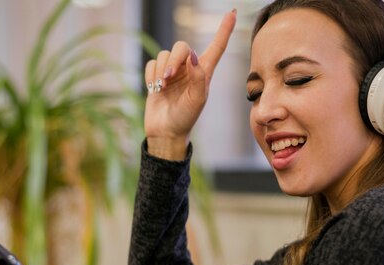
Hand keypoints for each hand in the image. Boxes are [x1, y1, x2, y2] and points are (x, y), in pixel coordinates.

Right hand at [144, 9, 236, 159]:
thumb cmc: (185, 118)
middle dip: (173, 60)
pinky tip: (155, 88)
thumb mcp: (197, 100)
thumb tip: (193, 56)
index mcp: (204, 73)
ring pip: (164, 54)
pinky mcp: (156, 76)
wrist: (165, 132)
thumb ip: (198, 78)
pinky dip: (151, 75)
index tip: (232, 12)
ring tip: (161, 87)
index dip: (224, 30)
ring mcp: (172, 72)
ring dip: (161, 70)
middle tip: (168, 77)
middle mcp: (189, 69)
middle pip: (182, 47)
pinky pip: (152, 63)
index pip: (216, 47)